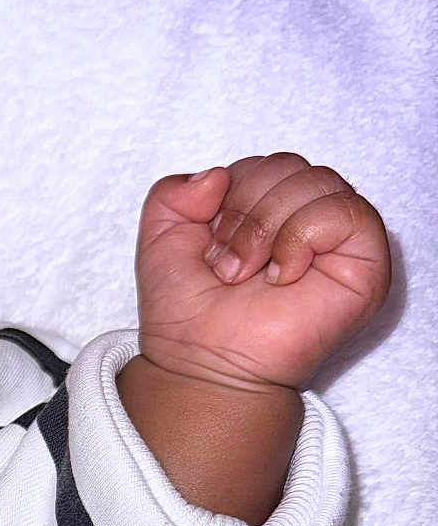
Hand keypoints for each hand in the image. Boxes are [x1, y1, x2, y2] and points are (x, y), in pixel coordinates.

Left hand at [135, 153, 390, 392]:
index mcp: (270, 209)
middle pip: (288, 165)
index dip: (228, 196)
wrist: (200, 362)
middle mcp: (309, 219)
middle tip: (228, 267)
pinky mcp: (366, 263)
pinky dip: (299, 237)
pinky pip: (343, 212)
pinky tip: (281, 275)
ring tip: (249, 274)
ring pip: (315, 181)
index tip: (210, 248)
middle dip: (244, 213)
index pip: (263, 163)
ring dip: (265, 228)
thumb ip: (173, 191)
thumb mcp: (159, 237)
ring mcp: (340, 241)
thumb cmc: (186, 310)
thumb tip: (217, 174)